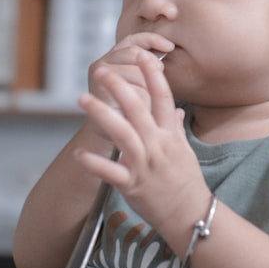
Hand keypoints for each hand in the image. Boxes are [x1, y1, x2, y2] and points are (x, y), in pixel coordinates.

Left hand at [76, 49, 208, 235]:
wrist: (190, 214)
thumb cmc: (186, 180)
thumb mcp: (184, 149)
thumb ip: (175, 126)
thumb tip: (175, 107)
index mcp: (170, 133)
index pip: (163, 96)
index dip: (153, 74)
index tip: (143, 53)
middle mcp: (158, 144)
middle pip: (137, 108)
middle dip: (118, 86)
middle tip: (101, 70)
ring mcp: (145, 164)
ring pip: (122, 133)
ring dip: (101, 114)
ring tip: (82, 99)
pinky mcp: (133, 185)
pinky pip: (110, 172)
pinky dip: (94, 163)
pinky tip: (79, 154)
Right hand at [88, 32, 174, 105]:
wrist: (111, 137)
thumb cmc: (131, 111)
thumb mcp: (143, 85)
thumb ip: (151, 67)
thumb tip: (169, 48)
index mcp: (114, 57)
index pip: (133, 39)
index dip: (152, 39)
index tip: (170, 46)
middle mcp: (103, 62)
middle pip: (135, 53)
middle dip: (152, 66)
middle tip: (156, 85)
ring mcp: (99, 74)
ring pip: (135, 71)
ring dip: (147, 88)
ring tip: (146, 103)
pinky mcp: (100, 89)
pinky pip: (130, 88)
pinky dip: (141, 99)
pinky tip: (139, 110)